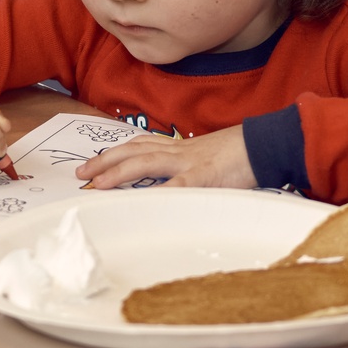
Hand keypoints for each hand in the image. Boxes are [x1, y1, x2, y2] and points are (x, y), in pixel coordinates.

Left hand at [75, 125, 256, 189]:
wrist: (265, 144)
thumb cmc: (241, 153)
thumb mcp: (209, 159)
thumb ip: (189, 170)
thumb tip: (175, 186)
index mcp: (180, 148)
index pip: (140, 146)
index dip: (115, 154)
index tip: (96, 163)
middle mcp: (178, 152)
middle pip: (133, 152)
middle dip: (104, 162)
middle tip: (81, 174)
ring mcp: (188, 163)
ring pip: (144, 163)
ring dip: (117, 173)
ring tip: (97, 184)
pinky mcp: (202, 178)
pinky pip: (174, 187)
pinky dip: (154, 195)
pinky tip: (137, 203)